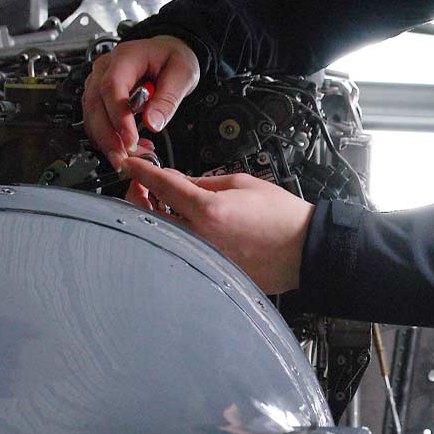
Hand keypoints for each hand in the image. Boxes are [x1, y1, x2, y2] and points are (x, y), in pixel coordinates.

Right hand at [82, 35, 200, 168]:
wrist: (167, 53)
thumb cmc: (173, 58)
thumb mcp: (183, 74)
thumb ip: (168, 98)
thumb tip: (152, 123)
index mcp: (126, 56)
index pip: (112, 86)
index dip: (118, 116)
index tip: (130, 139)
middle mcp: (105, 68)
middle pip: (95, 104)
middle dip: (107, 136)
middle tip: (123, 159)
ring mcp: (98, 82)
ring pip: (91, 115)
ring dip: (106, 140)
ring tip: (129, 156)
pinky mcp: (98, 96)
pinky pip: (95, 120)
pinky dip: (108, 137)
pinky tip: (127, 146)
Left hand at [123, 157, 315, 295]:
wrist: (302, 248)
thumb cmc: (281, 217)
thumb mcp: (242, 183)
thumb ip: (204, 181)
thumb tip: (179, 180)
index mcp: (208, 210)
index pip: (163, 185)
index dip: (142, 171)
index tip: (131, 164)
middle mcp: (199, 237)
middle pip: (150, 215)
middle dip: (139, 196)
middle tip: (141, 184)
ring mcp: (202, 257)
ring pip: (162, 234)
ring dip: (154, 215)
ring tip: (160, 201)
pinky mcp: (208, 269)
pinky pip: (180, 248)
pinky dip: (174, 233)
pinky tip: (180, 223)